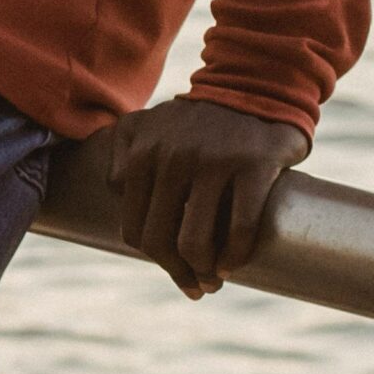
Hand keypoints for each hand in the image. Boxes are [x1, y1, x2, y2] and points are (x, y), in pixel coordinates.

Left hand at [105, 96, 307, 298]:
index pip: (135, 226)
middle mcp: (172, 156)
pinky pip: (239, 228)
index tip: (173, 268)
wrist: (252, 88)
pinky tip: (234, 263)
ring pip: (195, 240)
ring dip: (205, 272)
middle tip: (196, 286)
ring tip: (215, 279)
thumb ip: (122, 159)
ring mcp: (212, 161)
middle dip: (178, 272)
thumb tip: (121, 206)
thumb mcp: (147, 126)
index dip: (153, 257)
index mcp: (142, 151)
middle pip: (160, 239)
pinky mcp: (253, 167)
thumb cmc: (197, 121)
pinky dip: (235, 256)